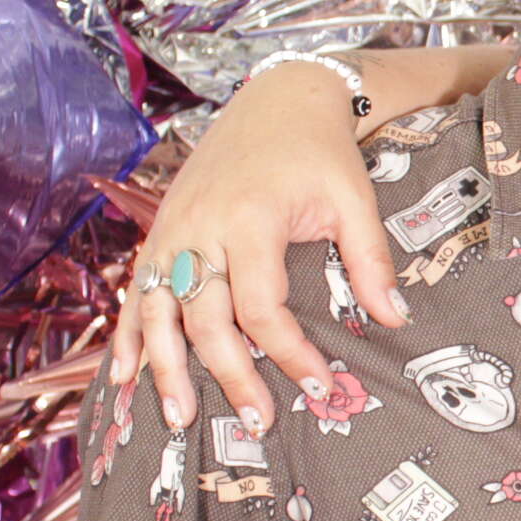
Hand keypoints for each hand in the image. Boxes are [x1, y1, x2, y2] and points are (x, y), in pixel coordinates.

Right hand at [112, 63, 407, 430]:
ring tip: (179, 418)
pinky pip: (136, 290)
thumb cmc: (320, 151)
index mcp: (251, 219)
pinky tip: (124, 376)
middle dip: (229, 376)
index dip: (288, 354)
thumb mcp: (355, 200)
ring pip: (158, 311)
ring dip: (166, 368)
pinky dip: (128, 334)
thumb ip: (371, 261)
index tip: (318, 387)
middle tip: (257, 422)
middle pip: (205, 319)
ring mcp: (173, 229)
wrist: (280, 98)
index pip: (261, 307)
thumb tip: (396, 320)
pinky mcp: (161, 230)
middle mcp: (201, 227)